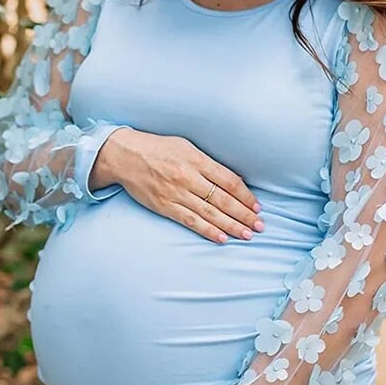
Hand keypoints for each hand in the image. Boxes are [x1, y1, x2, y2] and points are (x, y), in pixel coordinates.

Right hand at [92, 128, 264, 243]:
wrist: (125, 156)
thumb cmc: (157, 148)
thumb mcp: (186, 146)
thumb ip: (207, 163)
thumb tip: (231, 181)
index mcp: (196, 160)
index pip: (229, 181)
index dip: (246, 196)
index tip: (257, 206)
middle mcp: (188, 177)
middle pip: (223, 200)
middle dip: (244, 214)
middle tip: (259, 226)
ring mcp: (176, 194)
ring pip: (210, 213)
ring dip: (231, 225)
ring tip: (247, 234)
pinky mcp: (165, 206)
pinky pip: (190, 221)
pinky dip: (208, 230)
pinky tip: (222, 238)